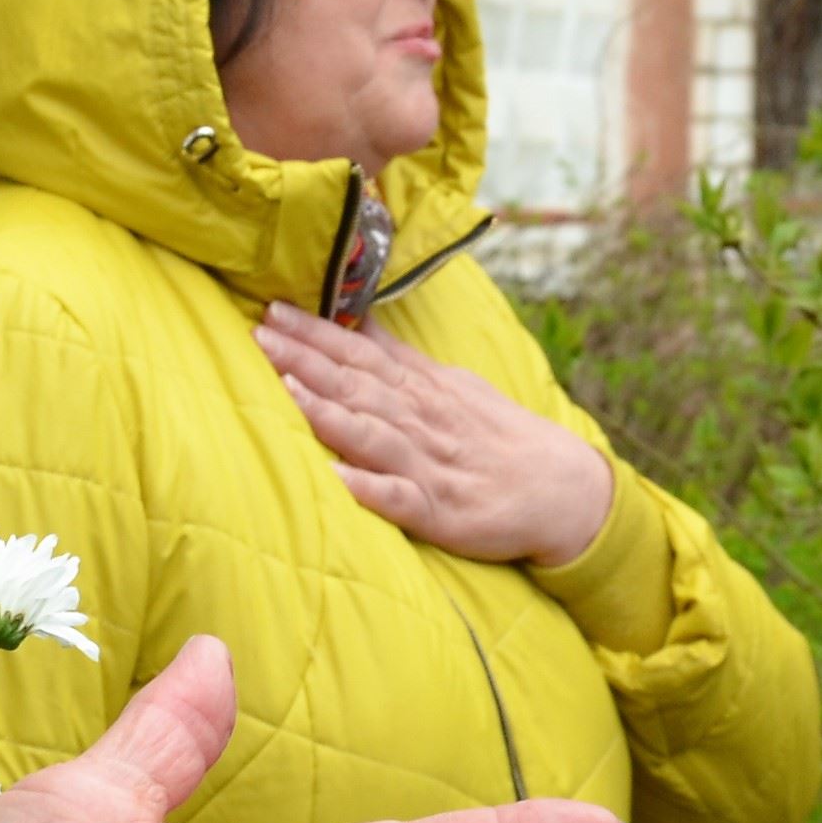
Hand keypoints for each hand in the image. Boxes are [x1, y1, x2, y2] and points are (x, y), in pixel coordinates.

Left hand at [255, 304, 616, 565]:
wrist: (564, 489)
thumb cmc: (497, 436)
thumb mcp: (450, 384)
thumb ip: (399, 359)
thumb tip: (355, 323)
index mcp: (420, 389)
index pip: (359, 354)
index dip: (314, 333)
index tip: (272, 311)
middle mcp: (420, 420)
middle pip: (355, 386)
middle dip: (305, 361)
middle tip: (258, 336)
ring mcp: (428, 465)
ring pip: (371, 433)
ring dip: (328, 412)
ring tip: (286, 391)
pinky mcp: (440, 511)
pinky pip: (398, 499)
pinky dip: (366, 487)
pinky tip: (334, 479)